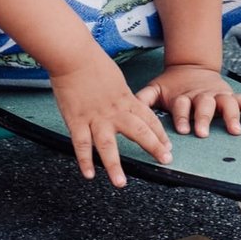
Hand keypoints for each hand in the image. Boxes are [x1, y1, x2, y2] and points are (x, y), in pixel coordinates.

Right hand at [51, 53, 173, 187]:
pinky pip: (81, 144)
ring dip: (114, 165)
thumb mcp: (116, 79)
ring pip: (107, 145)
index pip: (149, 119)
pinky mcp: (76, 120)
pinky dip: (84, 160)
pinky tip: (88, 174)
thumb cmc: (93, 63)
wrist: (73, 56)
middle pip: (138, 132)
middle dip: (154, 147)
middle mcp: (114, 111)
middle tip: (165, 160)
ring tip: (121, 183)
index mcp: (125, 99)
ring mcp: (95, 118)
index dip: (159, 134)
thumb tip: (127, 105)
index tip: (167, 147)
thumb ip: (122, 96)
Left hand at [135, 66, 240, 138]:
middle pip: (205, 105)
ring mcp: (217, 95)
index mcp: (183, 96)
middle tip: (203, 132)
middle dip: (204, 118)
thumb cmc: (172, 85)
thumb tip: (128, 107)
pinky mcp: (230, 95)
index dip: (183, 116)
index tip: (184, 129)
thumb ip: (144, 99)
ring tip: (234, 130)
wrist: (191, 66)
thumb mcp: (156, 89)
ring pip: (227, 103)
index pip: (182, 105)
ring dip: (230, 116)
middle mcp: (201, 96)